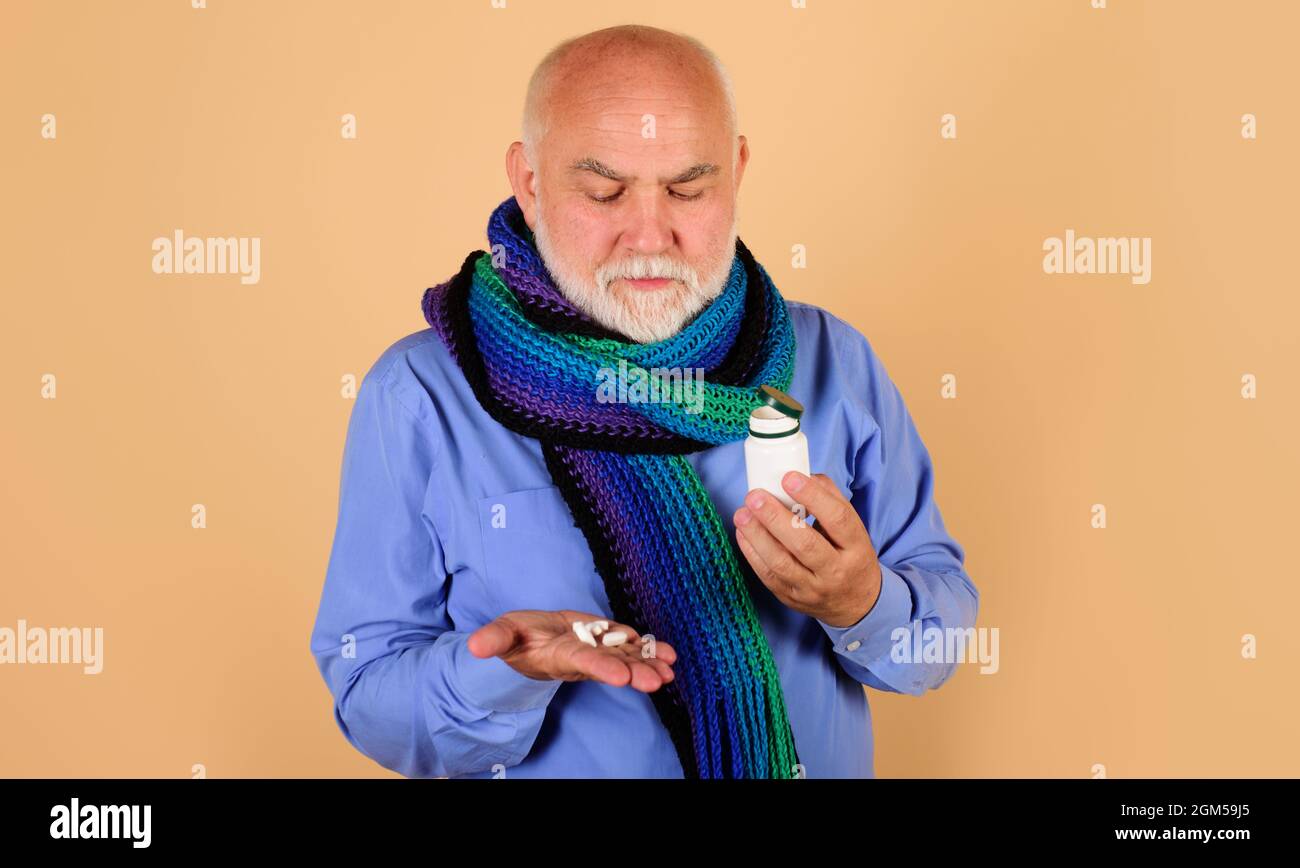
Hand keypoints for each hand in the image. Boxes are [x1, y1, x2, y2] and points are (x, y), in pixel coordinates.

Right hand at [467, 610, 676, 692]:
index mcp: (560, 655)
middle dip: (635, 672)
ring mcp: (597, 650)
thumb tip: (473, 646)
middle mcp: (583, 657)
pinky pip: (631, 646)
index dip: (602, 668)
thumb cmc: (516, 638)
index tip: (622, 677)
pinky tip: (670, 655)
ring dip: (649, 663)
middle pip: (612, 665)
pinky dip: (650, 649)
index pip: (583, 663)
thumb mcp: (502, 634)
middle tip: (659, 681)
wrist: (529, 640)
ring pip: (626, 657)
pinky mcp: (605, 640)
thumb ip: (492, 639)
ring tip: (670, 670)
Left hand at [733, 471, 882, 628]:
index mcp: (856, 547)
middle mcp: (836, 571)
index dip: (813, 496)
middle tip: (755, 496)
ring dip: (757, 536)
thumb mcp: (852, 528)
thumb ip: (830, 498)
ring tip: (742, 514)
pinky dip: (752, 553)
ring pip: (781, 563)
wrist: (855, 603)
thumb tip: (802, 473)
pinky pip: (768, 576)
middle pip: (805, 544)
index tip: (789, 477)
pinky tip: (743, 534)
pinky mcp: (791, 598)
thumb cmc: (849, 555)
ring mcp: (813, 589)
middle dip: (775, 518)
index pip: (838, 519)